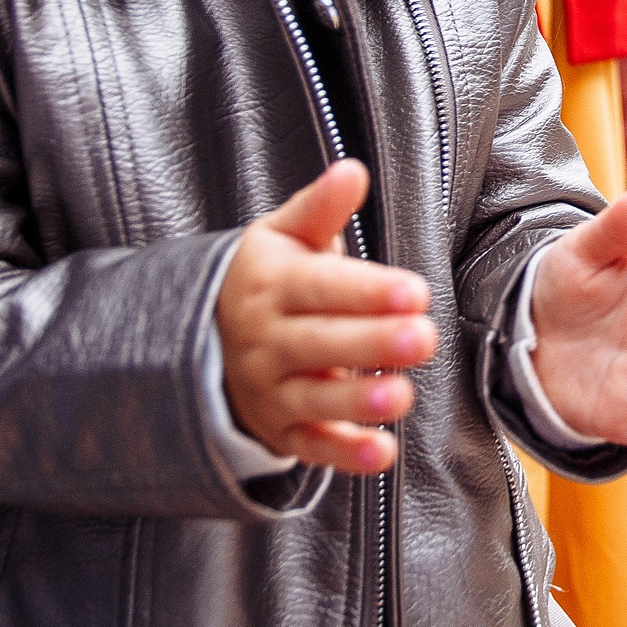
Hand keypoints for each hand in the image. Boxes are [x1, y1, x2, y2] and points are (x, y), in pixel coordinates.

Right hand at [216, 162, 437, 473]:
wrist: (202, 339)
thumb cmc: (267, 279)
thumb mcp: (284, 236)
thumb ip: (322, 208)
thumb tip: (352, 171)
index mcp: (271, 285)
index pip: (320, 288)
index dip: (366, 291)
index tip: (415, 290)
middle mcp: (266, 340)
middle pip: (320, 344)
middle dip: (373, 343)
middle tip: (424, 337)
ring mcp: (270, 390)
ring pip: (314, 400)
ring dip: (357, 403)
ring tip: (401, 395)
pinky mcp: (280, 431)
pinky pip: (311, 447)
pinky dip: (344, 456)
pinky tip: (381, 453)